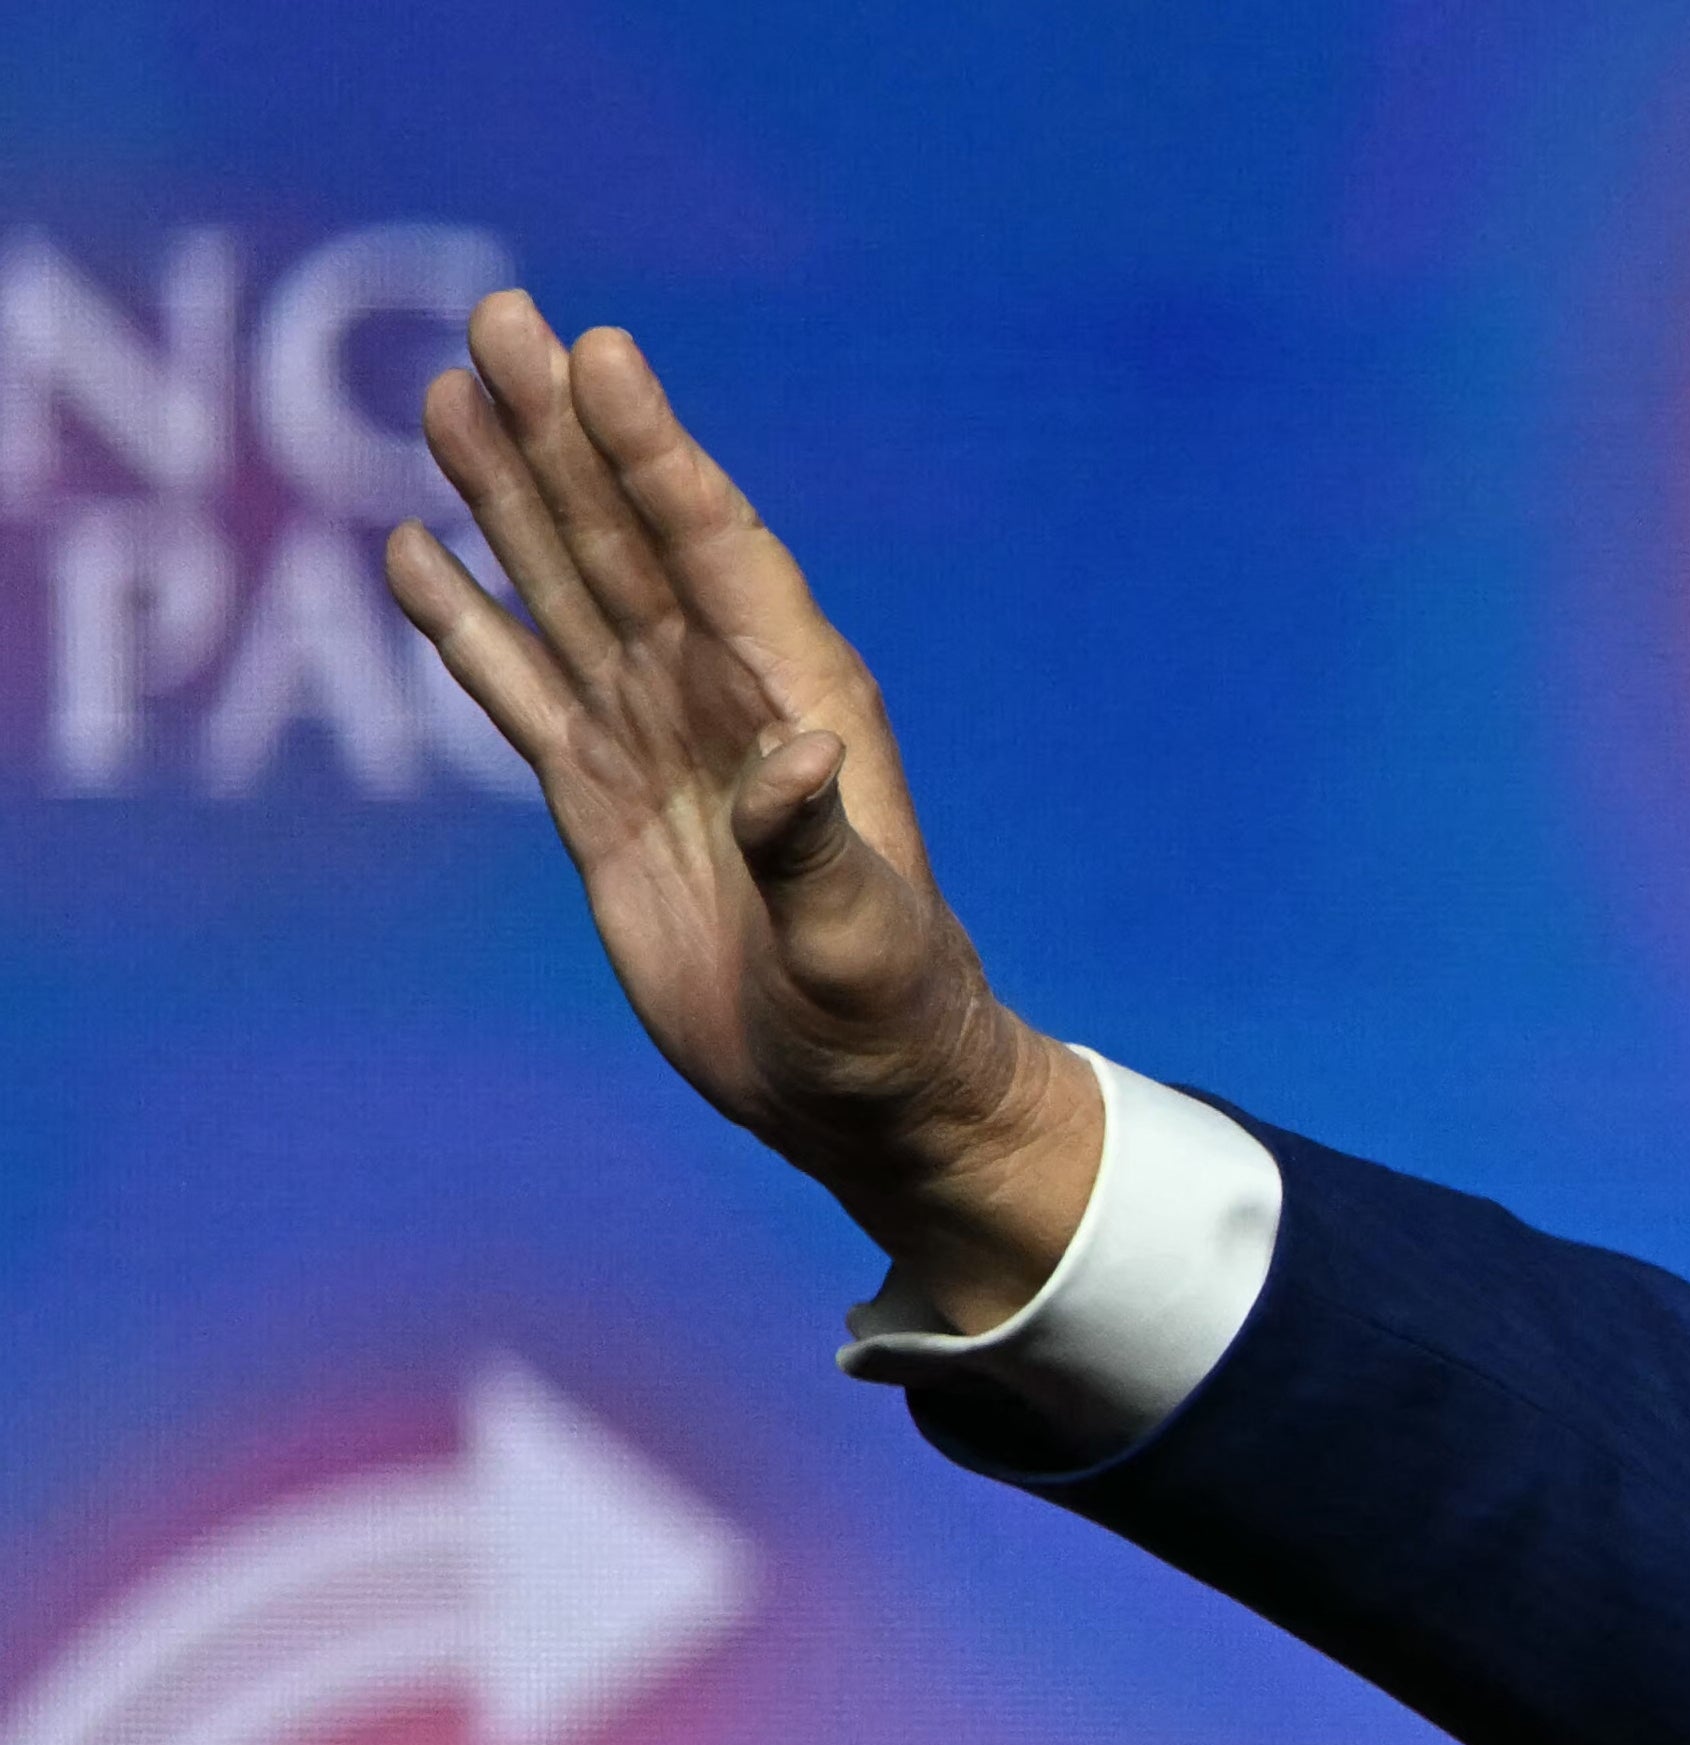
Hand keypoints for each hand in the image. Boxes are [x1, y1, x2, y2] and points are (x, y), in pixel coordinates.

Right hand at [386, 290, 1099, 1328]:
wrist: (866, 1096)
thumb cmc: (891, 1021)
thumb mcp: (862, 942)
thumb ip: (819, 851)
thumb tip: (795, 763)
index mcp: (798, 702)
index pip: (716, 548)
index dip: (654, 453)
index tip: (600, 353)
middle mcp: (723, 698)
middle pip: (626, 537)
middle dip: (563, 432)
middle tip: (497, 317)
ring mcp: (656, 743)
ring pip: (566, 590)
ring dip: (507, 497)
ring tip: (444, 394)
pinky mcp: (601, 804)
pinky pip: (520, 690)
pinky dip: (466, 625)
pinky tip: (411, 552)